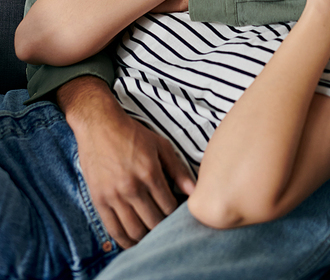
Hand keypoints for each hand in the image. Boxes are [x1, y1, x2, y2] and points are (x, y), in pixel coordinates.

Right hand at [58, 78, 194, 247]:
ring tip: (153, 236)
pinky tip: (133, 242)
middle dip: (163, 228)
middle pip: (153, 222)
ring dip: (146, 238)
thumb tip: (194, 191)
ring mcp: (113, 195)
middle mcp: (132, 187)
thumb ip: (177, 169)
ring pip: (134, 230)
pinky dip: (125, 240)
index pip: (169, 206)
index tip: (178, 215)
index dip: (176, 214)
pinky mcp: (99, 200)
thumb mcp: (160, 145)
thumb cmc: (132, 134)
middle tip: (167, 228)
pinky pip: (113, 229)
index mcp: (150, 172)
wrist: (99, 125)